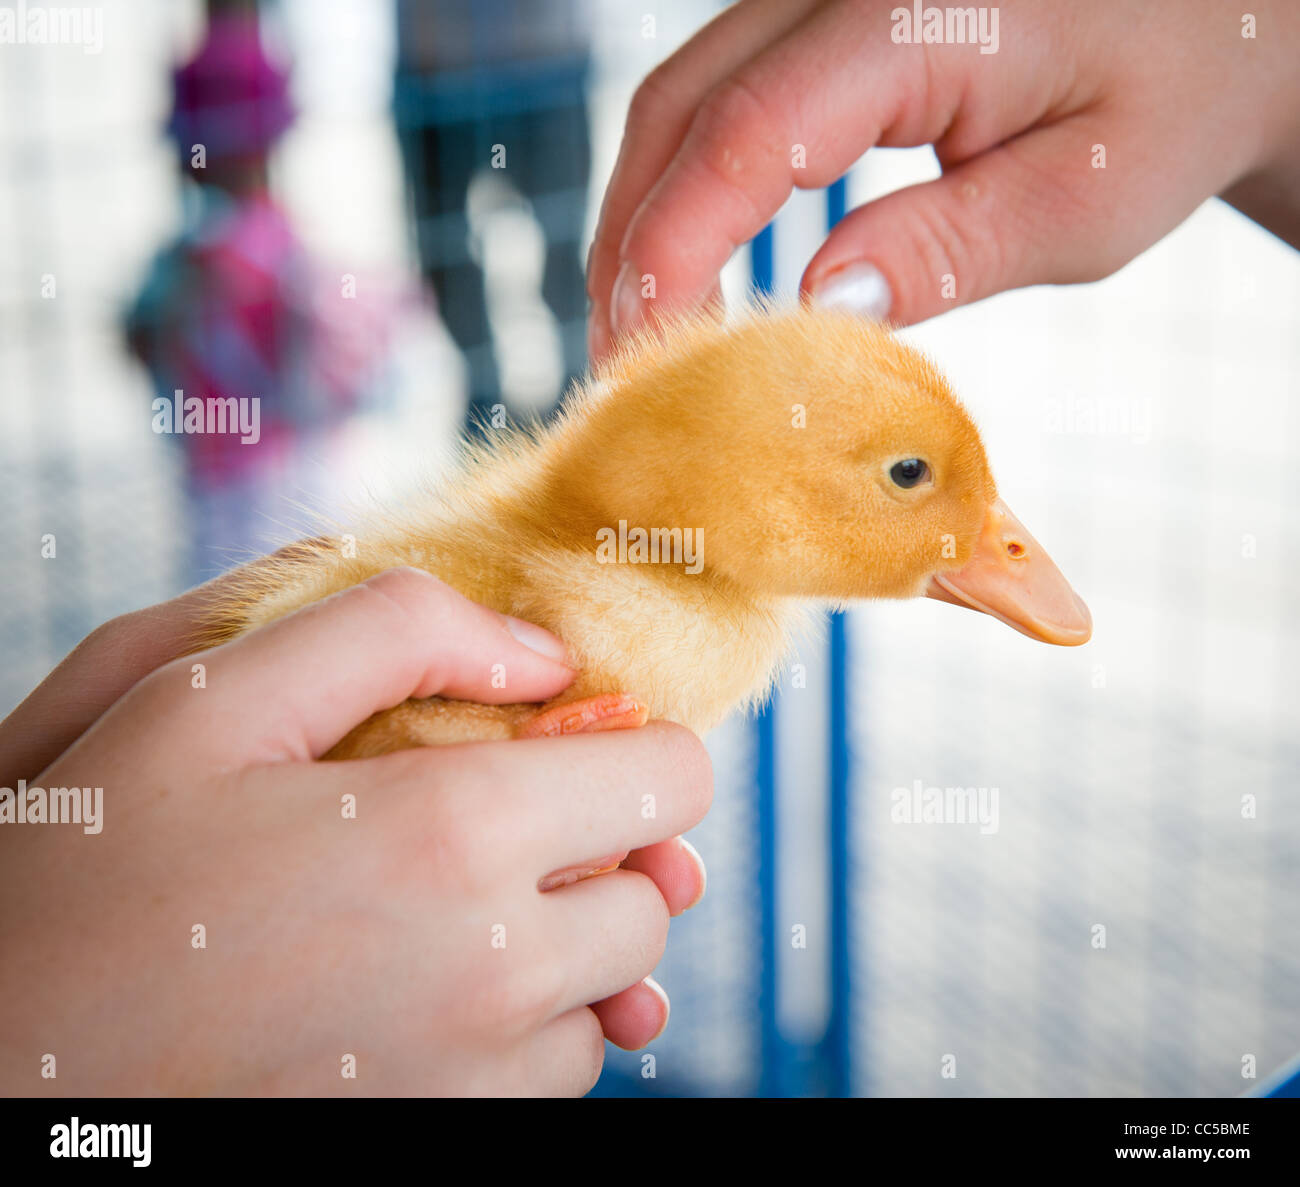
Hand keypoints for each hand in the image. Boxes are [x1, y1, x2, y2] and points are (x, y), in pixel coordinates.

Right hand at [0, 568, 710, 1094]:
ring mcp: (475, 1081)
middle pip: (652, 894)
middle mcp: (496, 975)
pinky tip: (426, 983)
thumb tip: (545, 655)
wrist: (3, 1074)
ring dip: (561, 937)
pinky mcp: (444, 1141)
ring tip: (447, 902)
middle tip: (499, 816)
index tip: (568, 739)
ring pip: (609, 990)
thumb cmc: (89, 875)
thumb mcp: (208, 696)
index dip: (634, 744)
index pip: (673, 781)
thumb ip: (396, 631)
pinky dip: (522, 1022)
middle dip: (598, 843)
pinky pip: (551, 1072)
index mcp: (458, 836)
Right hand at [586, 0, 1299, 358]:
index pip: (750, 135)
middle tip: (623, 366)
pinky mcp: (820, 16)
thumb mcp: (1087, 196)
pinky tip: (683, 258)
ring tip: (640, 329)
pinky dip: (682, 184)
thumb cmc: (1172, 90)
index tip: (643, 355)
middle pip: (680, 108)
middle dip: (633, 247)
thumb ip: (951, 247)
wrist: (1215, 8)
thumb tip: (820, 304)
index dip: (675, 250)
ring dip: (643, 218)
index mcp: (922, 11)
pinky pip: (716, 93)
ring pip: (680, 98)